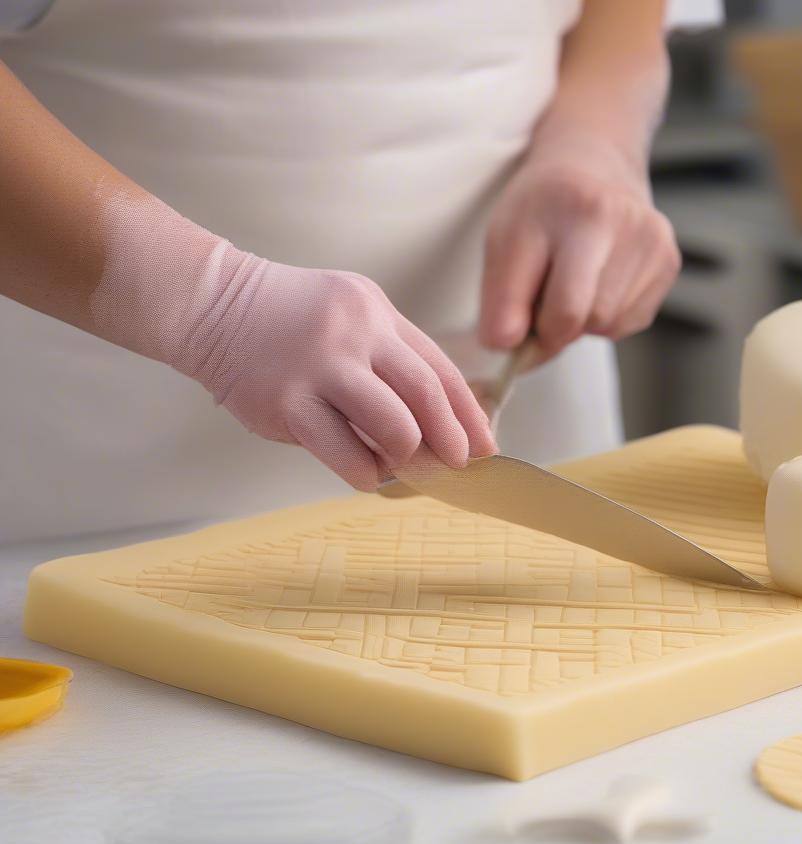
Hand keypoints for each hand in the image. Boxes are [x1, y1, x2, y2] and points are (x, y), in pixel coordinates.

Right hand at [205, 263, 496, 491]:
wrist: (213, 306)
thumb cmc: (286, 320)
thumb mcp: (348, 315)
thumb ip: (387, 359)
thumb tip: (433, 423)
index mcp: (377, 314)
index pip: (438, 368)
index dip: (467, 412)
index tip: (484, 442)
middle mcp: (355, 335)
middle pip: (425, 394)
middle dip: (450, 437)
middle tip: (457, 462)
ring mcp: (321, 367)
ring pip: (392, 426)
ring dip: (406, 455)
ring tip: (402, 465)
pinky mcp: (289, 402)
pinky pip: (344, 452)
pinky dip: (366, 473)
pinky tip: (367, 476)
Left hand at [479, 134, 679, 359]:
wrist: (591, 168)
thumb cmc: (541, 210)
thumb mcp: (502, 242)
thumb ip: (500, 302)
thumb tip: (509, 351)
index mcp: (578, 210)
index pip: (564, 311)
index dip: (534, 333)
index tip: (518, 324)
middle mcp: (625, 220)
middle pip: (588, 321)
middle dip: (558, 322)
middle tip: (545, 290)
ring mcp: (653, 241)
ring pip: (609, 325)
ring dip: (582, 318)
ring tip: (574, 278)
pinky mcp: (668, 261)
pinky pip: (629, 322)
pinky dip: (606, 315)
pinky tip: (598, 280)